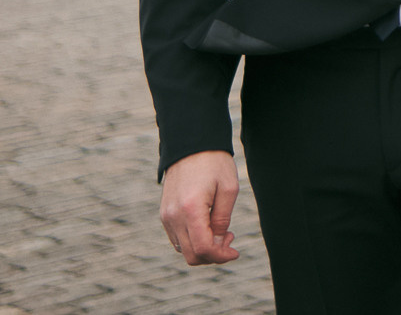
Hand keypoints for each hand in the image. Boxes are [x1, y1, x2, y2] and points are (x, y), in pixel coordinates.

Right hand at [159, 150, 240, 264]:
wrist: (191, 144)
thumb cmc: (214, 163)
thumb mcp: (228, 189)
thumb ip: (222, 220)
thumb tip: (217, 244)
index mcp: (191, 209)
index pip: (203, 248)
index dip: (221, 256)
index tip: (235, 251)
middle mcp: (173, 216)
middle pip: (191, 255)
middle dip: (213, 255)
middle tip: (230, 239)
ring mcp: (166, 216)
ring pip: (183, 249)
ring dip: (203, 248)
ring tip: (222, 232)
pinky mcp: (164, 213)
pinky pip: (177, 238)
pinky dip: (193, 240)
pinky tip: (207, 227)